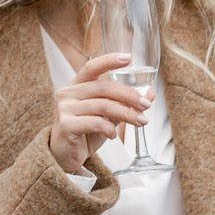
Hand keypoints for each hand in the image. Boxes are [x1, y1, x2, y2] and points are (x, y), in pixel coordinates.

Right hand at [51, 53, 146, 175]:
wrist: (65, 155)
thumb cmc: (85, 132)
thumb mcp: (107, 116)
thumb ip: (124, 103)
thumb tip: (150, 94)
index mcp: (76, 86)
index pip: (92, 67)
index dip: (109, 60)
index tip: (129, 58)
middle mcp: (68, 93)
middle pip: (104, 87)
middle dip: (129, 95)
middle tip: (146, 105)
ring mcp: (65, 109)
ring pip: (103, 105)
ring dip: (127, 114)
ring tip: (141, 122)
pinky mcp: (66, 125)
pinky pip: (95, 122)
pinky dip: (109, 129)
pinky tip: (113, 135)